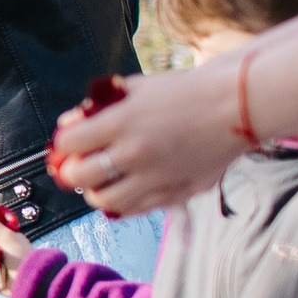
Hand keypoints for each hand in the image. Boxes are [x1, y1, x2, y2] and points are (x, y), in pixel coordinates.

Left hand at [48, 68, 239, 217]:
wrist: (234, 107)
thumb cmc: (185, 92)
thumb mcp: (135, 88)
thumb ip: (99, 106)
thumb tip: (69, 124)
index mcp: (120, 122)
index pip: (68, 143)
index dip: (63, 143)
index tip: (69, 142)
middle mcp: (134, 153)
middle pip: (79, 177)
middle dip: (71, 171)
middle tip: (76, 166)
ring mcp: (155, 177)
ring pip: (105, 201)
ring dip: (94, 192)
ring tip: (99, 181)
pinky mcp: (175, 193)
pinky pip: (135, 209)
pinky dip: (122, 204)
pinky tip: (123, 189)